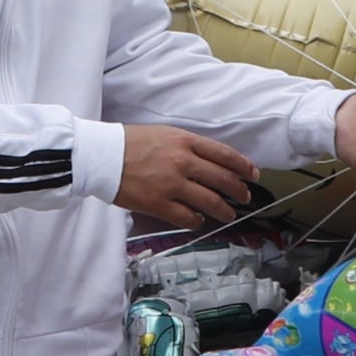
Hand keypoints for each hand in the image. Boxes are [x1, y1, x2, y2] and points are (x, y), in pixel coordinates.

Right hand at [115, 125, 256, 228]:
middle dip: (239, 191)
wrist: (102, 155)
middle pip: (224, 180)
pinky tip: (198, 220)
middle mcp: (184, 163)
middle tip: (244, 197)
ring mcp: (172, 185)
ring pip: (210, 202)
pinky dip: (197, 221)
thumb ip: (190, 147)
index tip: (253, 175)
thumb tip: (212, 161)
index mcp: (186, 142)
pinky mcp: (159, 204)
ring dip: (224, 210)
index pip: (226, 155)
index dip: (244, 167)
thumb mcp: (166, 135)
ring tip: (228, 214)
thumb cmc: (132, 142)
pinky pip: (187, 218)